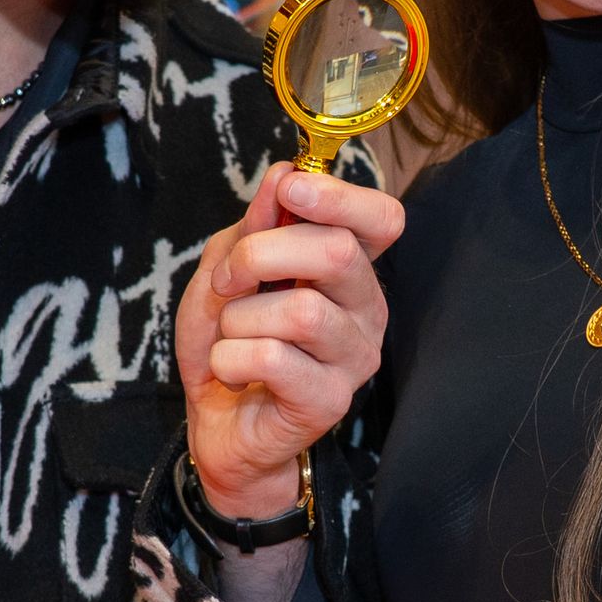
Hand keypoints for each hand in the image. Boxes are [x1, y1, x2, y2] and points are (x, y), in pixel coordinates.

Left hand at [173, 168, 399, 517]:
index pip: (383, 219)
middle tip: (226, 281)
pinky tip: (234, 373)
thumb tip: (283, 177)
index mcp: (350, 269)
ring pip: (301, 311)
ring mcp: (355, 358)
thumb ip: (253, 228)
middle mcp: (367, 309)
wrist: (218, 423)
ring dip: (239, 318)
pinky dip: (231, 358)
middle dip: (260, 254)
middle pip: (337, 252)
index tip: (289, 191)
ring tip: (230, 337)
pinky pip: (273, 357)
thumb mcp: (225, 272)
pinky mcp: (331, 400)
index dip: (340, 196)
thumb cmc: (229, 342)